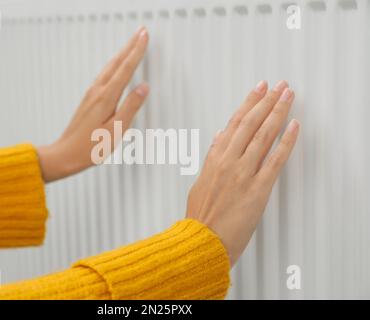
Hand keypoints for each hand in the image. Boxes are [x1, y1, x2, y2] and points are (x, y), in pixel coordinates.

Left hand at [38, 27, 148, 181]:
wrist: (65, 154)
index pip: (126, 69)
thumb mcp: (116, 130)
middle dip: (130, 46)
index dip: (137, 51)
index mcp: (106, 97)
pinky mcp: (89, 99)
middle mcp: (97, 91)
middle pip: (117, 62)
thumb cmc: (90, 147)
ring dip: (122, 53)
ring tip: (132, 43)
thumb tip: (143, 88)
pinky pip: (105, 74)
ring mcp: (91, 94)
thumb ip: (130, 107)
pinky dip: (114, 64)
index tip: (145, 37)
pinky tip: (116, 66)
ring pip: (110, 67)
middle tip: (141, 32)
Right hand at [186, 80, 298, 266]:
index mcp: (214, 159)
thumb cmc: (200, 216)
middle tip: (279, 86)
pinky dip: (286, 142)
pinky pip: (275, 160)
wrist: (202, 241)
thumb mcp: (200, 182)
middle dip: (267, 101)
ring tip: (288, 97)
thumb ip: (211, 157)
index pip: (234, 123)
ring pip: (263, 136)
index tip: (259, 89)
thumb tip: (220, 137)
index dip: (249, 103)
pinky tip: (294, 127)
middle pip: (251, 124)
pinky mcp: (257, 189)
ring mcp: (244, 174)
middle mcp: (229, 162)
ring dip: (278, 113)